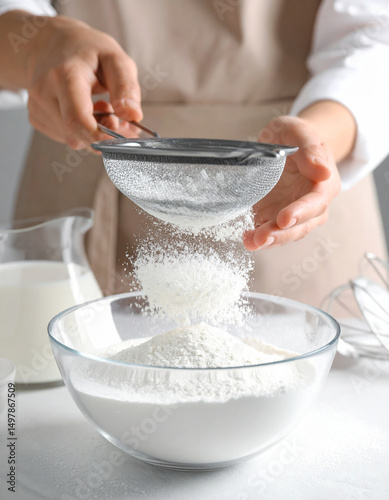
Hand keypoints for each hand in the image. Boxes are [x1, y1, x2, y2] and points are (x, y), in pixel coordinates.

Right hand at [23, 15, 141, 148]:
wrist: (49, 44)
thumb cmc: (86, 52)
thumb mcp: (115, 59)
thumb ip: (127, 87)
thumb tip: (133, 115)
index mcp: (64, 75)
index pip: (78, 119)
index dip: (100, 137)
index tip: (120, 141)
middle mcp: (44, 92)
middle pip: (75, 133)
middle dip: (102, 136)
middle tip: (117, 119)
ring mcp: (37, 106)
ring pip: (72, 139)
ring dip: (93, 133)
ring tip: (99, 108)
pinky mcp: (36, 117)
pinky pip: (65, 137)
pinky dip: (80, 132)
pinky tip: (85, 113)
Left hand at [244, 116, 340, 250]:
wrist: (285, 143)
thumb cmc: (294, 136)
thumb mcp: (299, 132)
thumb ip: (311, 149)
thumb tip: (323, 172)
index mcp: (324, 185)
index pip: (316, 202)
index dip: (301, 212)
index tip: (284, 218)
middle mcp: (312, 205)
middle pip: (302, 225)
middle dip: (282, 233)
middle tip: (262, 237)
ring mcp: (294, 214)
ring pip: (287, 234)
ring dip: (270, 240)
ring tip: (251, 242)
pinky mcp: (276, 218)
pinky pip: (271, 232)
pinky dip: (259, 238)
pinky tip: (248, 240)